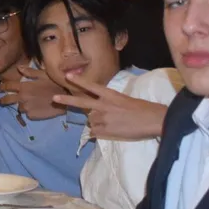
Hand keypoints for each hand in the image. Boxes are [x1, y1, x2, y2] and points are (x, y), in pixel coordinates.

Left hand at [0, 65, 64, 120]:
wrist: (65, 98)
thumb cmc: (55, 84)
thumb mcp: (43, 75)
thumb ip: (30, 72)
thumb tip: (19, 68)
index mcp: (24, 87)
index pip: (8, 87)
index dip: (2, 87)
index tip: (0, 88)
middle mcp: (22, 98)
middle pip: (7, 100)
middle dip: (2, 100)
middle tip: (1, 100)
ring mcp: (27, 108)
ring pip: (19, 107)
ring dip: (21, 105)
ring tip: (29, 103)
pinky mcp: (32, 116)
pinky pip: (27, 113)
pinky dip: (29, 111)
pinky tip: (36, 108)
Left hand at [52, 73, 168, 139]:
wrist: (154, 120)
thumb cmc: (143, 109)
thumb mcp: (124, 101)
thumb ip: (109, 104)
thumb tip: (96, 112)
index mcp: (111, 95)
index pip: (92, 86)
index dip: (79, 81)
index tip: (68, 76)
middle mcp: (104, 105)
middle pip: (82, 102)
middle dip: (67, 100)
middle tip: (55, 98)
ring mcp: (104, 118)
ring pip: (91, 120)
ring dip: (97, 122)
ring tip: (112, 122)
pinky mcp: (105, 131)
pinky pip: (95, 132)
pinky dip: (99, 132)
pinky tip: (111, 131)